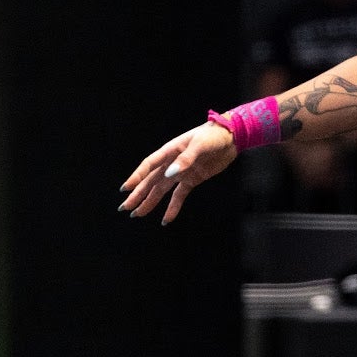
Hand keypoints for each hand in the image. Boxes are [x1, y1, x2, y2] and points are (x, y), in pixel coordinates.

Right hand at [119, 120, 236, 224]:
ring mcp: (181, 172)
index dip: (137, 177)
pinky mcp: (192, 179)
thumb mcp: (199, 144)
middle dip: (138, 194)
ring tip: (138, 214)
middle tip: (125, 207)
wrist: (230, 137)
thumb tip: (170, 174)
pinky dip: (172, 207)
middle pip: (151, 181)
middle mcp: (172, 163)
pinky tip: (166, 219)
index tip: (126, 189)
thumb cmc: (213, 136)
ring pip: (161, 190)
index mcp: (170, 151)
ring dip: (150, 202)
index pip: (149, 165)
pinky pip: (179, 196)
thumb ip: (186, 159)